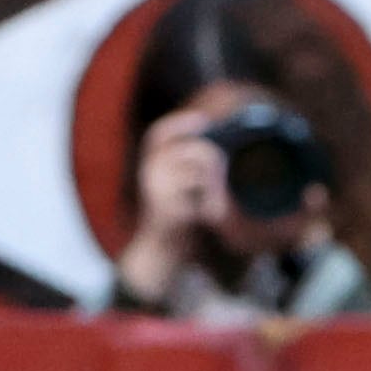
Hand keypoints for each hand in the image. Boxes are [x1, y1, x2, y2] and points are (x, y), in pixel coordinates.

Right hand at [117, 110, 221, 301]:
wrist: (161, 249)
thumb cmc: (175, 214)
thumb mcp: (179, 185)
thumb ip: (190, 167)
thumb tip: (217, 150)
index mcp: (150, 163)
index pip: (160, 134)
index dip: (180, 123)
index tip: (204, 121)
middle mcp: (150, 172)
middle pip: (194, 150)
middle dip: (214, 160)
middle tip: (220, 174)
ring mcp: (159, 190)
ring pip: (201, 172)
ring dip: (216, 186)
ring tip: (213, 202)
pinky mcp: (171, 209)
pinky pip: (203, 199)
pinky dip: (214, 204)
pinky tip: (211, 214)